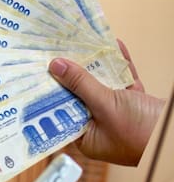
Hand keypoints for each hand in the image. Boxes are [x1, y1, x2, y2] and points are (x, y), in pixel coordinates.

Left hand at [49, 40, 165, 165]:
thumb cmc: (142, 133)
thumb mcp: (106, 106)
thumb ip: (81, 85)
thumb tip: (56, 66)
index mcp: (86, 137)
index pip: (61, 112)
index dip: (51, 92)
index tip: (40, 73)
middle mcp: (99, 127)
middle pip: (80, 96)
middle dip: (72, 74)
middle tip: (57, 52)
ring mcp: (118, 115)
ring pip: (102, 85)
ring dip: (95, 65)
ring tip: (80, 44)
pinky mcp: (135, 103)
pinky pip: (123, 81)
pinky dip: (119, 65)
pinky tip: (113, 46)